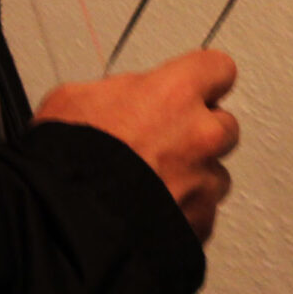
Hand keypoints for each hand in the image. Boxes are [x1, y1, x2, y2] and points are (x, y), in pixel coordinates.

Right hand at [35, 50, 240, 242]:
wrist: (68, 225)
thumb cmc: (67, 163)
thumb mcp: (73, 101)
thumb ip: (114, 92)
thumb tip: (117, 100)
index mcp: (174, 94)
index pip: (217, 68)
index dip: (201, 80)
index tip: (192, 88)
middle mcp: (200, 136)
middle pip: (224, 125)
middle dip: (199, 133)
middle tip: (164, 143)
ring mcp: (203, 183)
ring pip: (215, 175)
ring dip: (193, 178)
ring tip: (153, 186)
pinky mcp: (200, 224)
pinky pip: (202, 215)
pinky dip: (183, 215)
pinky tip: (152, 214)